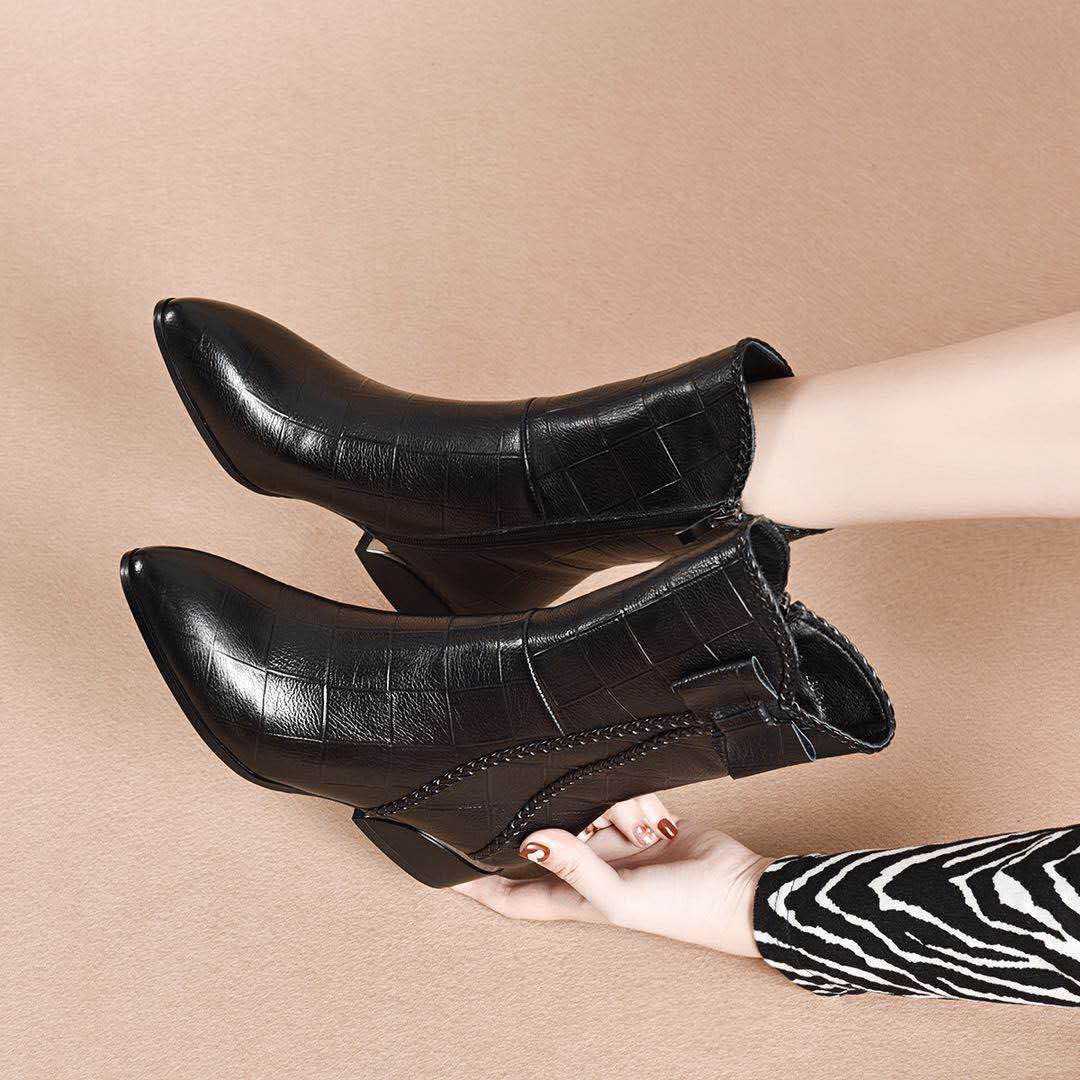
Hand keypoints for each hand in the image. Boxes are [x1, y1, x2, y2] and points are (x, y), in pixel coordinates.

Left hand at [453, 795, 770, 956]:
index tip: (442, 864)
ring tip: (643, 827)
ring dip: (614, 809)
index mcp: (576, 898)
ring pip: (589, 805)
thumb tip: (529, 841)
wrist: (741, 889)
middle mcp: (590, 869)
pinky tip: (656, 816)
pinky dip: (636, 800)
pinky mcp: (641, 819)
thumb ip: (575, 869)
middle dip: (559, 817)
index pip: (513, 894)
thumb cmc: (684, 909)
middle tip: (584, 815)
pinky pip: (622, 794)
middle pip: (551, 833)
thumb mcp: (621, 899)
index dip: (477, 884)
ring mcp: (615, 843)